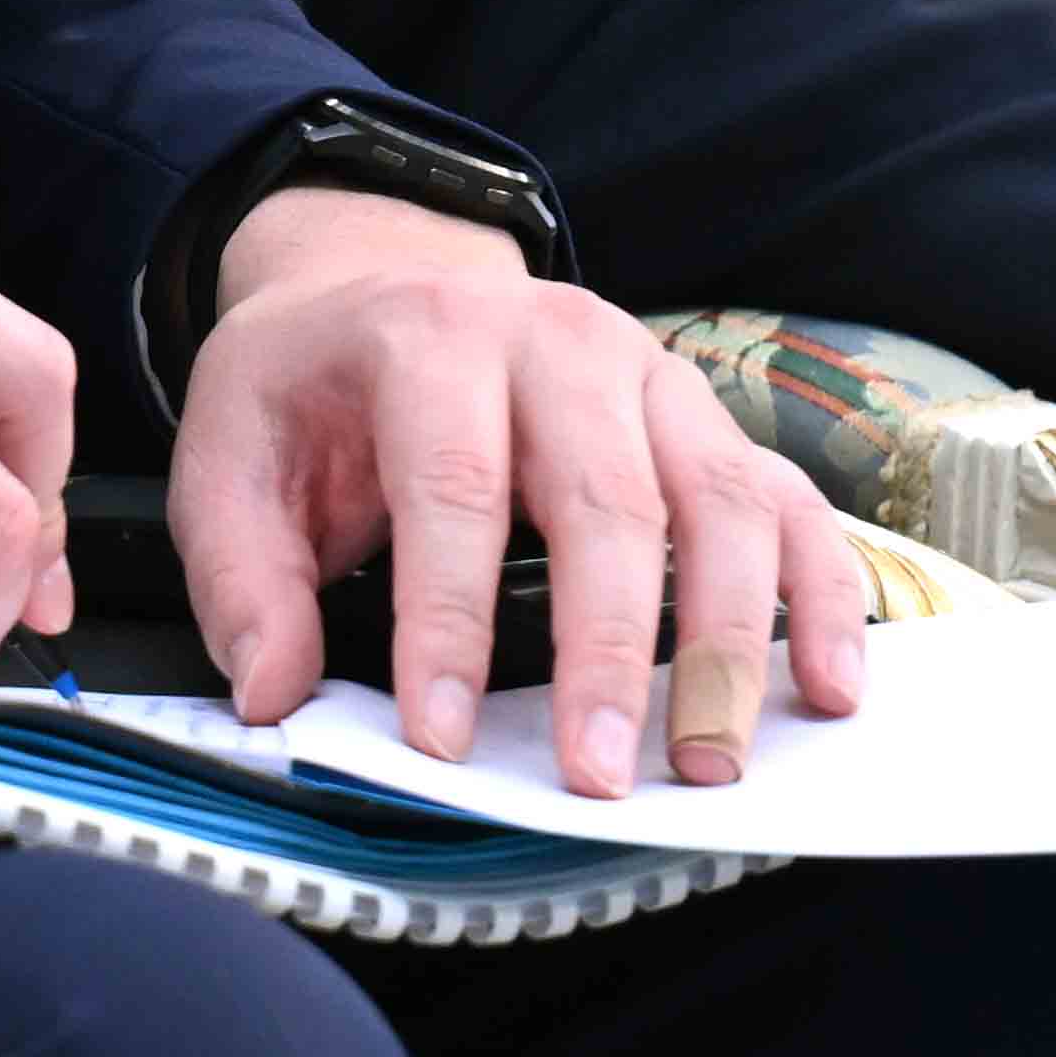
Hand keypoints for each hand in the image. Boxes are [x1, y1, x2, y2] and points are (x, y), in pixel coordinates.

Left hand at [169, 191, 867, 797]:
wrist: (383, 279)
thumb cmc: (310, 388)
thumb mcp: (228, 456)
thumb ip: (244, 577)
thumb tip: (275, 694)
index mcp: (432, 336)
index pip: (452, 485)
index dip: (448, 621)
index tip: (443, 741)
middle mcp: (560, 340)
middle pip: (607, 498)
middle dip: (607, 649)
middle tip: (600, 777)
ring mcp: (652, 375)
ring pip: (720, 500)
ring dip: (727, 639)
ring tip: (711, 757)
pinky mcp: (705, 421)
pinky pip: (784, 501)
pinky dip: (819, 593)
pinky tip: (827, 684)